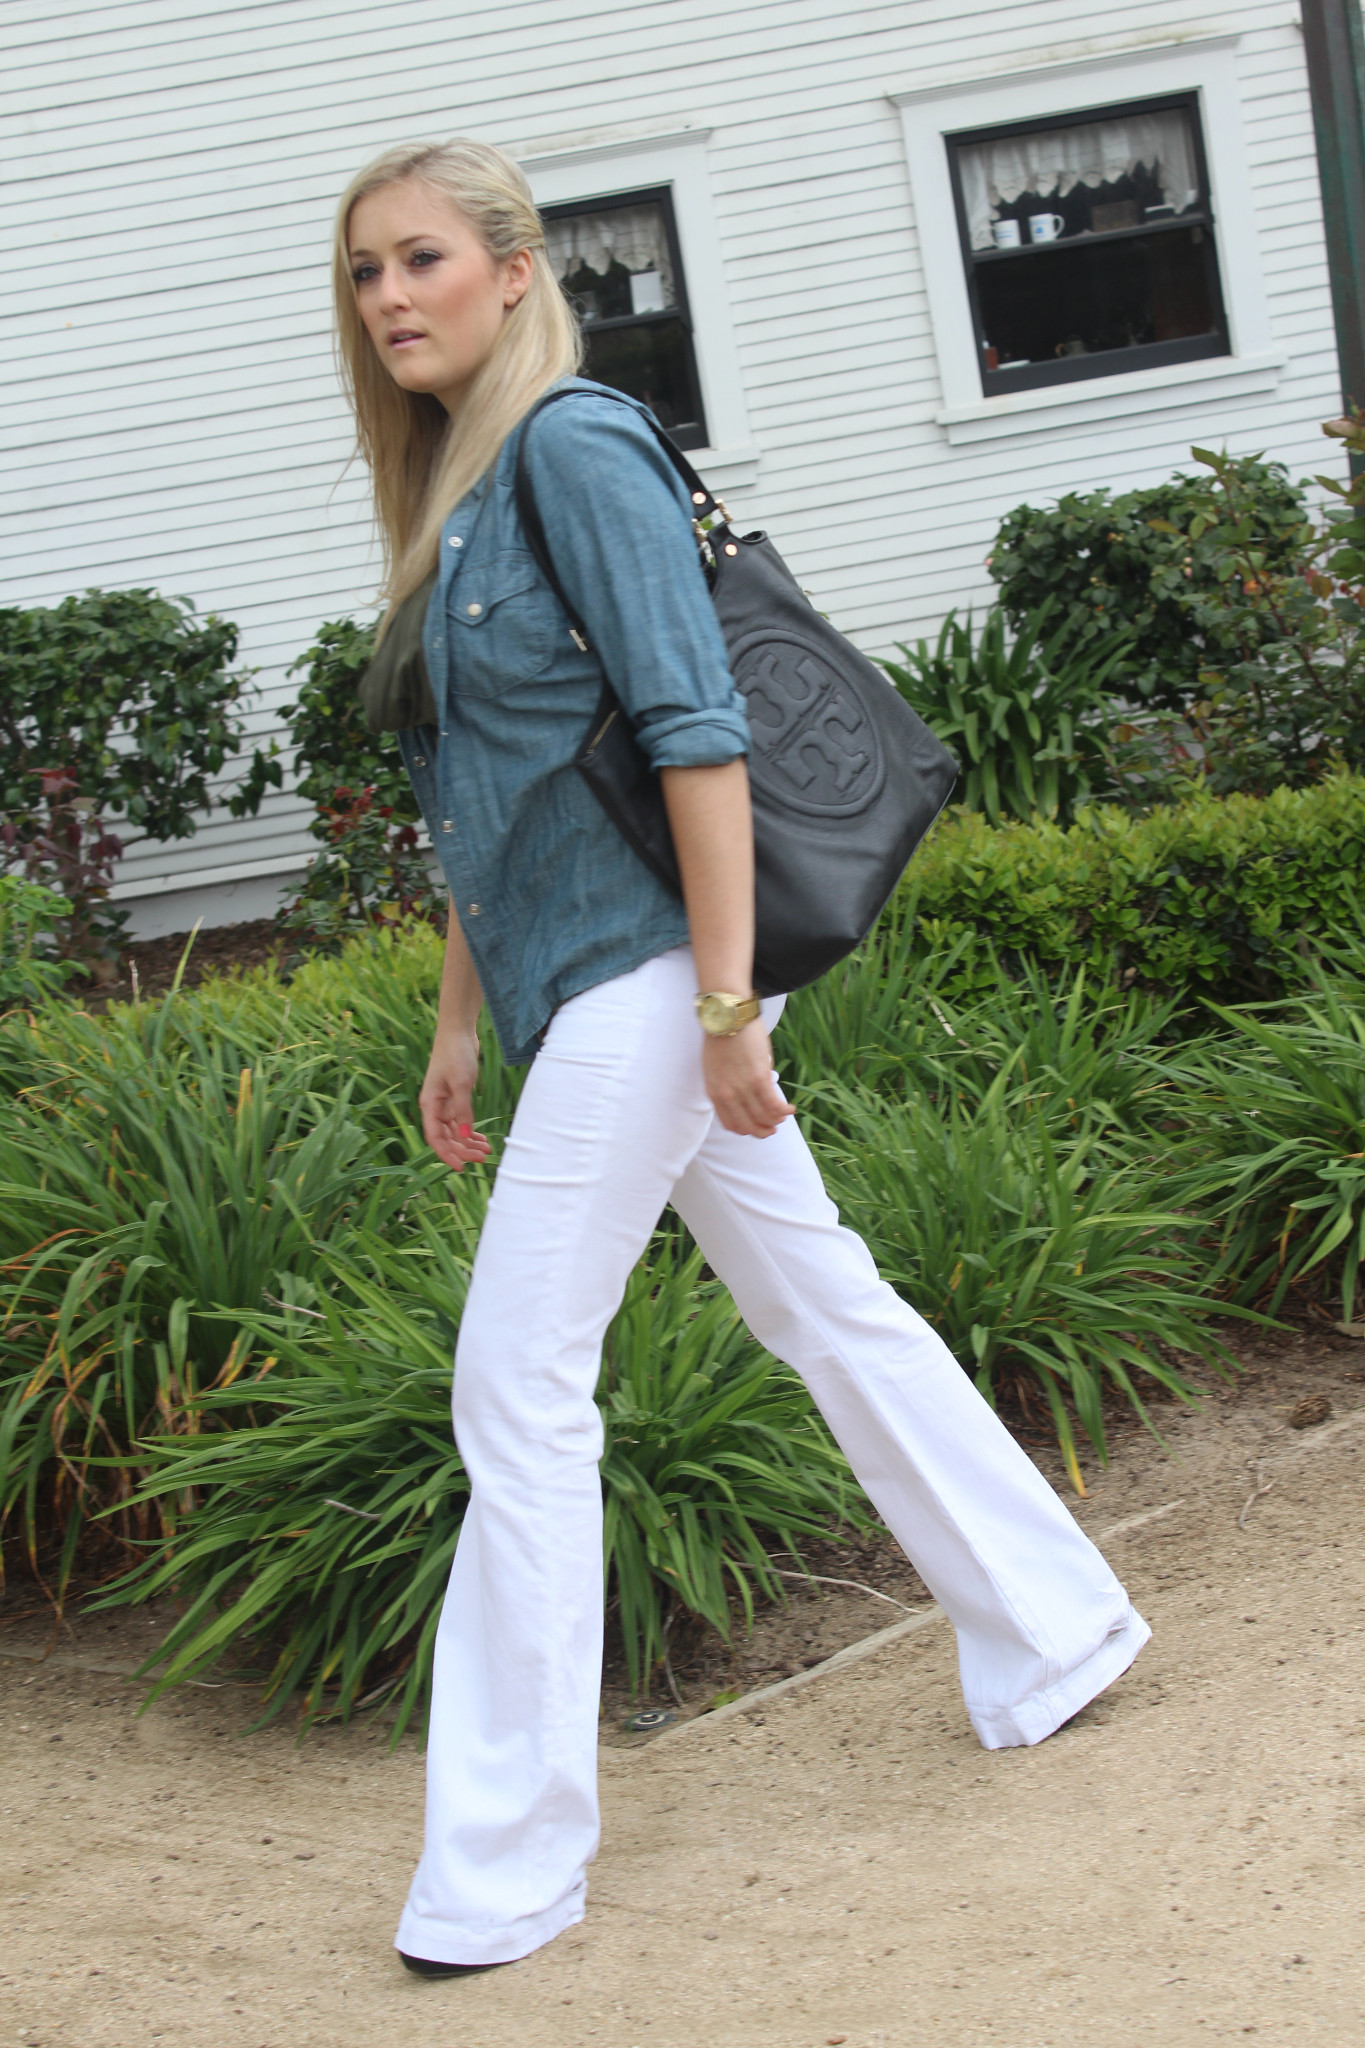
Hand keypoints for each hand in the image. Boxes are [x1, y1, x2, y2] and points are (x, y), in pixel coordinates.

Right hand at [419, 1027, 493, 1172]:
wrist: (458, 1032)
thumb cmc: (456, 1054)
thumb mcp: (462, 1084)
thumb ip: (463, 1111)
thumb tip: (465, 1137)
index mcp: (430, 1104)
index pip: (435, 1138)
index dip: (447, 1155)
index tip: (461, 1168)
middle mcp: (434, 1107)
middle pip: (446, 1137)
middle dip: (463, 1150)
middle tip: (482, 1159)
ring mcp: (444, 1103)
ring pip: (455, 1131)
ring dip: (468, 1142)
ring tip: (486, 1151)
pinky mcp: (454, 1097)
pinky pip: (460, 1121)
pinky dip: (470, 1131)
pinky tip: (482, 1138)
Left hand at [702, 1021, 794, 1138]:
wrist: (727, 1017)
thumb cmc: (721, 1039)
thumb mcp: (715, 1068)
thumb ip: (727, 1086)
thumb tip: (746, 1096)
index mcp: (715, 1092)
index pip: (730, 1124)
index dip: (746, 1130)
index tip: (756, 1127)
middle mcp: (728, 1095)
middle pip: (748, 1125)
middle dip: (762, 1131)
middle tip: (772, 1129)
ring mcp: (743, 1088)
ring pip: (763, 1117)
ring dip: (776, 1120)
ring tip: (783, 1115)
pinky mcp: (759, 1078)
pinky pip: (774, 1104)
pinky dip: (784, 1110)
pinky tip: (790, 1108)